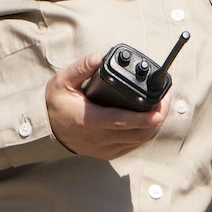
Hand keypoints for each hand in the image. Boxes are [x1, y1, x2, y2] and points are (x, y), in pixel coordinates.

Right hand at [46, 54, 166, 159]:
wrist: (44, 130)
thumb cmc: (55, 104)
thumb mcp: (62, 82)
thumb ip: (81, 68)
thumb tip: (98, 57)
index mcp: (88, 120)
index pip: (121, 121)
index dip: (143, 118)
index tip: (159, 111)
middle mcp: (98, 138)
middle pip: (138, 133)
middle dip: (157, 117)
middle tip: (166, 99)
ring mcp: (104, 148)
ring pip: (139, 141)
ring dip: (154, 125)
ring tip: (161, 106)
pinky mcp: (107, 153)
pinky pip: (133, 146)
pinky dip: (145, 133)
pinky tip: (149, 120)